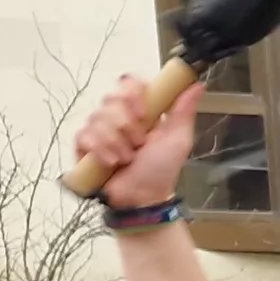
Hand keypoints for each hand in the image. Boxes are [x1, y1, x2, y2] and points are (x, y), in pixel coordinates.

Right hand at [75, 74, 199, 210]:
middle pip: (112, 98)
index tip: (143, 114)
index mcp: (141, 109)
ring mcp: (99, 128)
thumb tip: (196, 85)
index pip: (129, 82)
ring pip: (99, 118)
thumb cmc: (161, 170)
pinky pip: (85, 135)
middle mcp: (118, 114)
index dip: (133, 94)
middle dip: (128, 126)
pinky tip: (111, 163)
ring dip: (118, 144)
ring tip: (128, 159)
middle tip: (139, 144)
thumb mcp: (178, 139)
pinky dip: (101, 151)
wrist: (143, 197)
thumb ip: (184, 110)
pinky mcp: (84, 143)